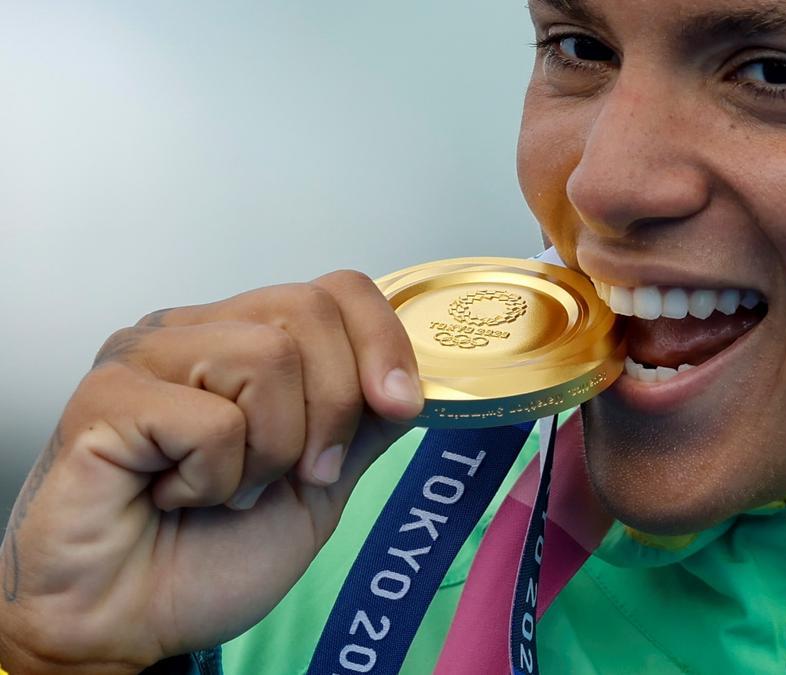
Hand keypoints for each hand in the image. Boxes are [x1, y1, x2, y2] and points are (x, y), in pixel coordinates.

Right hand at [0, 270, 422, 673]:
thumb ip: (362, 426)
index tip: (400, 405)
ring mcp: (145, 355)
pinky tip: (173, 496)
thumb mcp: (319, 488)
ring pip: (269, 356)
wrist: (130, 626)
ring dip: (271, 451)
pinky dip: (214, 480)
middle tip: (302, 475)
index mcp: (246, 341)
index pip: (337, 290)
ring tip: (226, 491)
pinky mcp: (105, 396)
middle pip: (310, 310)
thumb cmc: (210, 557)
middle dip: (333, 408)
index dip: (383, 341)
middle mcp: (195, 332)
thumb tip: (412, 380)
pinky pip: (213, 419)